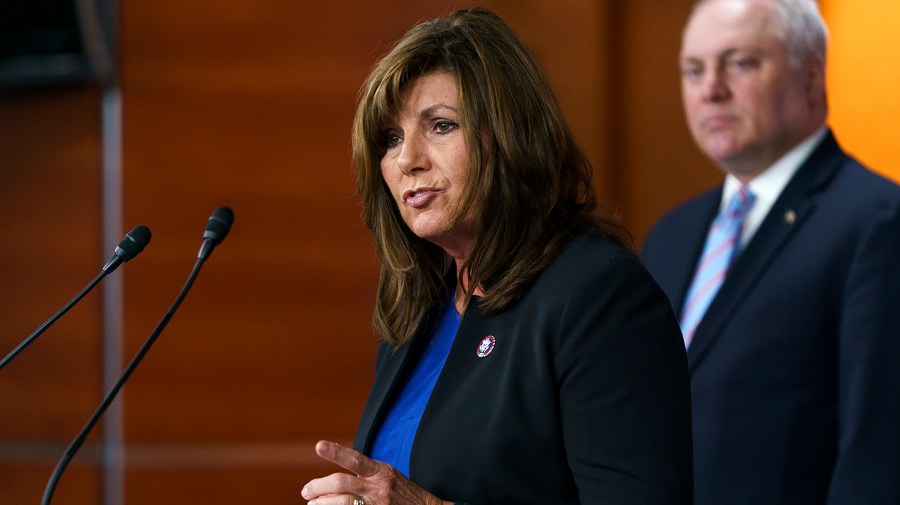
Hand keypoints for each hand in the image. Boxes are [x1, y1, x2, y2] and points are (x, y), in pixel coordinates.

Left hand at [301, 440, 449, 504]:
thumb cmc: (401, 492)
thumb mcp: (386, 474)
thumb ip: (364, 471)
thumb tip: (334, 466)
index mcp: (380, 471)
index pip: (355, 460)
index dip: (336, 452)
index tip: (319, 446)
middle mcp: (378, 488)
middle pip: (341, 484)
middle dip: (318, 487)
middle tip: (306, 491)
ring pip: (341, 503)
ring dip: (322, 504)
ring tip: (313, 504)